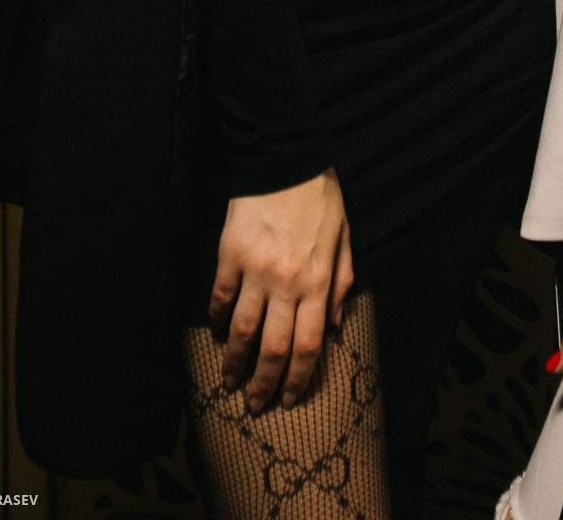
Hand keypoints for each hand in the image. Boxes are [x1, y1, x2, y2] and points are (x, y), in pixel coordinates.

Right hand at [210, 168, 352, 412]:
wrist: (286, 158)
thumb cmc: (319, 197)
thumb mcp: (344, 238)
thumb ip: (341, 283)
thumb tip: (333, 325)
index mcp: (317, 280)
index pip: (308, 345)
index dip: (297, 378)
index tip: (287, 398)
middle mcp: (286, 282)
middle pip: (272, 347)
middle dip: (263, 383)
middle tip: (254, 404)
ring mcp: (255, 270)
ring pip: (242, 330)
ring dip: (234, 362)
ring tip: (229, 381)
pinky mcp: (230, 254)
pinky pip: (221, 297)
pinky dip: (218, 320)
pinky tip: (218, 334)